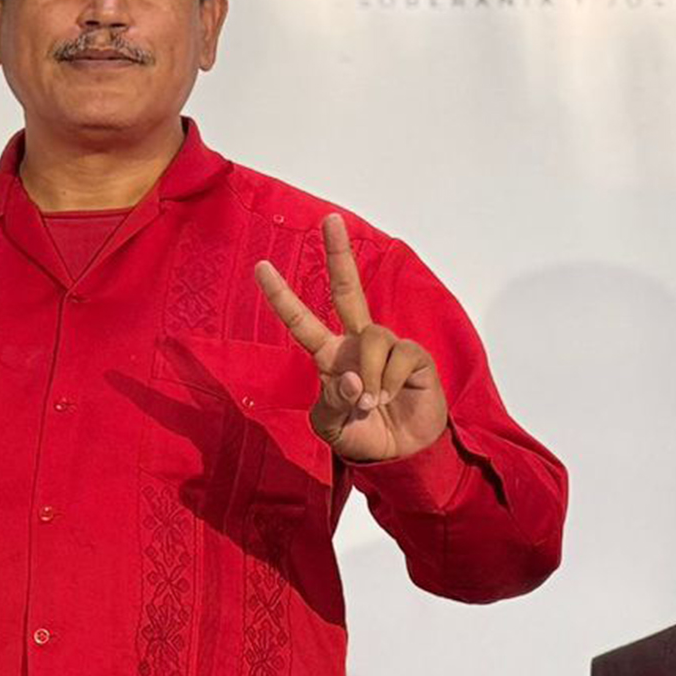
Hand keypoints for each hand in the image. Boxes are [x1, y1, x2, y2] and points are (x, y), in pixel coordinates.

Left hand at [253, 214, 449, 462]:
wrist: (400, 454)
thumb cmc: (362, 434)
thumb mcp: (331, 427)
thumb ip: (333, 404)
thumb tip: (353, 379)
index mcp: (329, 355)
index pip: (301, 321)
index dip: (281, 295)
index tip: (260, 266)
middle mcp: (357, 343)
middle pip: (348, 289)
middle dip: (339, 254)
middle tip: (330, 220)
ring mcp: (387, 347)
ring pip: (373, 338)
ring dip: (370, 376)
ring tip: (372, 404)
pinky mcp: (415, 356)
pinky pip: (400, 356)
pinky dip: (390, 383)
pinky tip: (392, 398)